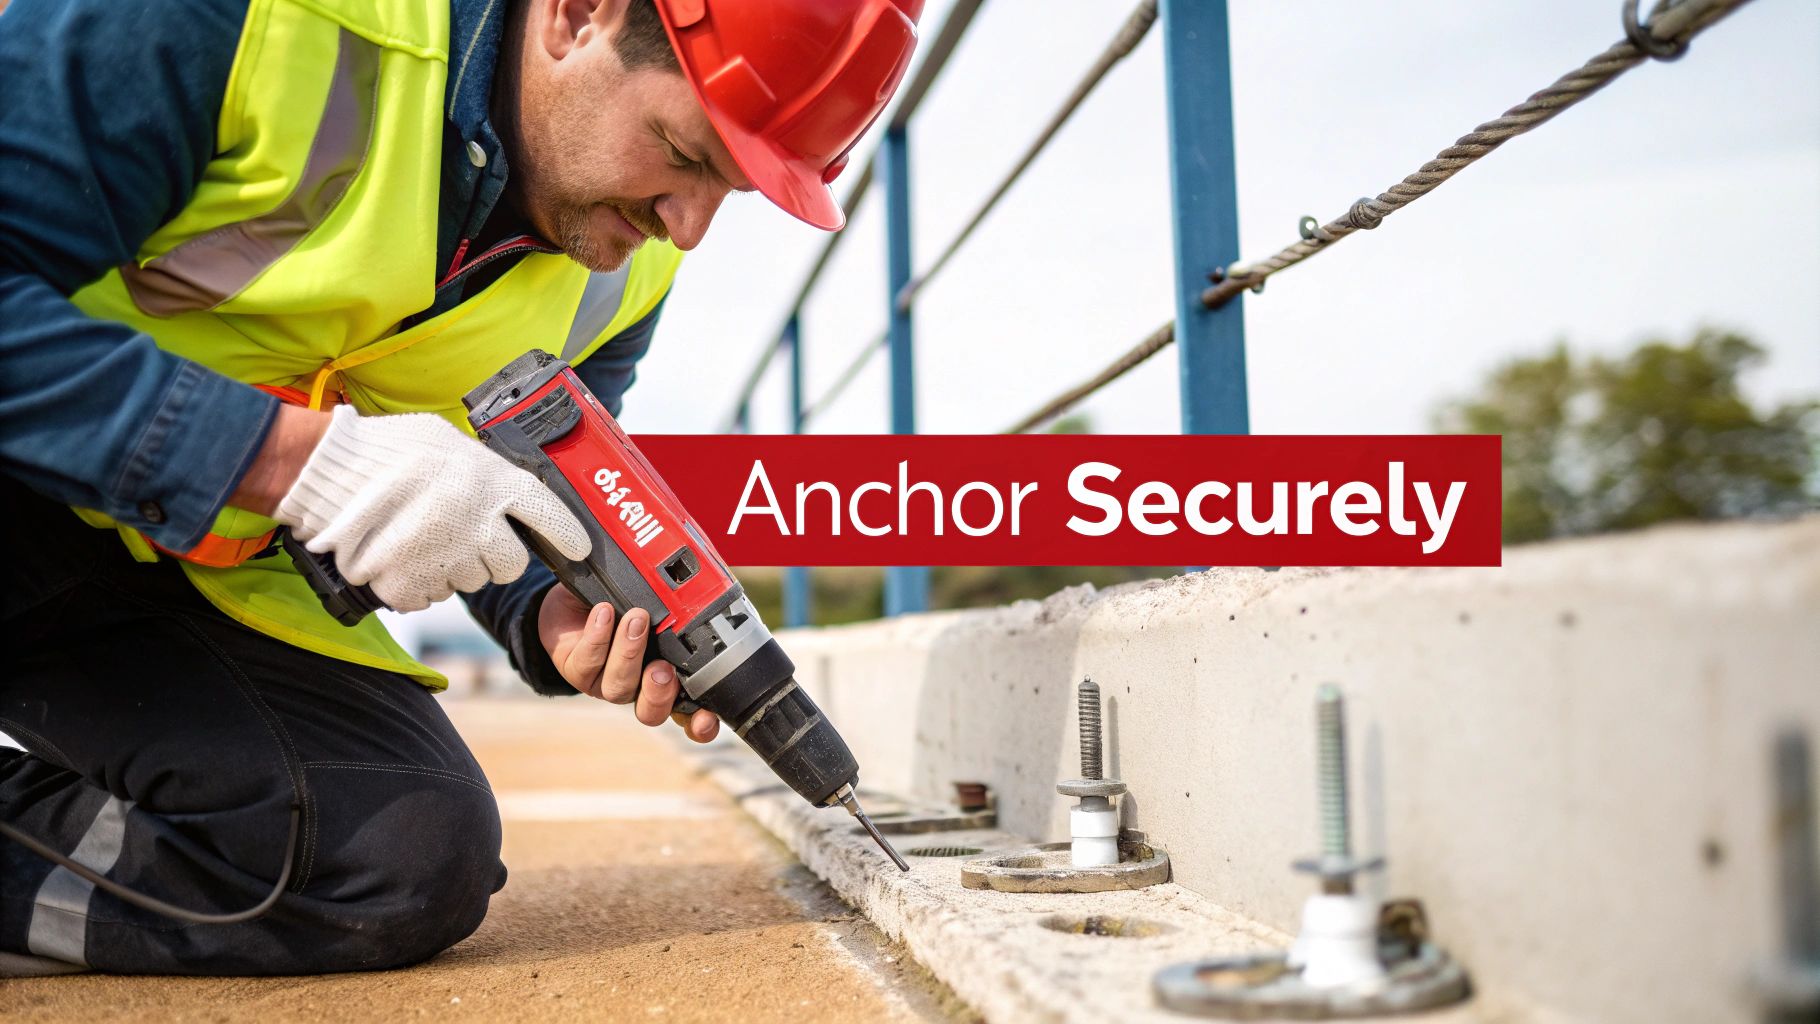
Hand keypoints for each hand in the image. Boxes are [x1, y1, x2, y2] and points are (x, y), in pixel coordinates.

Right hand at [275, 405, 591, 610]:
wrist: (328, 472)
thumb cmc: (388, 449)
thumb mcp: (448, 443)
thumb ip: (482, 471)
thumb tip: (501, 490)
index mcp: (494, 484)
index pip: (549, 516)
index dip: (568, 535)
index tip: (580, 549)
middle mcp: (480, 525)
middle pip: (511, 564)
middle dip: (497, 556)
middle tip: (471, 538)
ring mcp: (448, 559)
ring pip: (470, 580)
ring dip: (454, 566)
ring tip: (424, 536)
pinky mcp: (414, 585)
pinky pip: (430, 595)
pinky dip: (419, 582)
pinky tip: (402, 555)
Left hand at [537, 584, 719, 742]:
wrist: (575, 600)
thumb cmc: (625, 601)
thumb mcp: (658, 602)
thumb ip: (679, 606)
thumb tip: (699, 589)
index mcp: (667, 678)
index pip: (690, 714)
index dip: (700, 723)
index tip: (706, 717)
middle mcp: (638, 687)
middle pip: (652, 712)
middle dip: (659, 693)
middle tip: (661, 668)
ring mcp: (606, 683)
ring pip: (619, 687)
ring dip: (629, 653)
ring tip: (635, 619)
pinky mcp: (577, 672)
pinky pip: (587, 663)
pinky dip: (598, 637)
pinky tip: (604, 613)